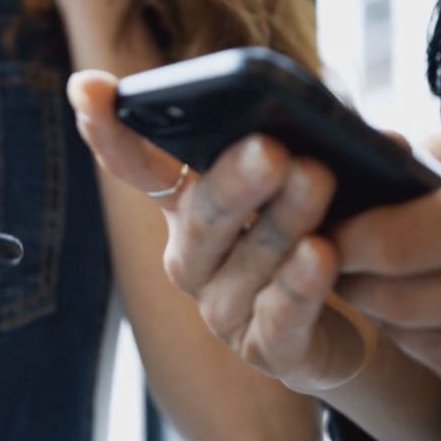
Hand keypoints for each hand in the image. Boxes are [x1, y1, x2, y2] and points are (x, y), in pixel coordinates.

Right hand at [68, 71, 372, 391]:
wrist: (351, 323)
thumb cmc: (320, 234)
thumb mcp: (310, 182)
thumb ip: (316, 147)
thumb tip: (353, 126)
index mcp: (189, 206)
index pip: (139, 166)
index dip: (110, 132)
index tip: (88, 90)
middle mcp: (192, 258)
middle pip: (200, 218)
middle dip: (231, 182)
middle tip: (267, 148)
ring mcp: (223, 309)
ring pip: (246, 265)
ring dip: (280, 223)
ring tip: (315, 179)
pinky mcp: (266, 351)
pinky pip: (279, 319)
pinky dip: (299, 287)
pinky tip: (321, 254)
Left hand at [334, 96, 440, 385]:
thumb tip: (428, 148)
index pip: (400, 240)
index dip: (346, 236)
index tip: (323, 221)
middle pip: (404, 298)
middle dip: (354, 278)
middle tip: (330, 252)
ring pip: (436, 344)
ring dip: (390, 318)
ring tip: (370, 281)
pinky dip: (439, 347)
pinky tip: (426, 319)